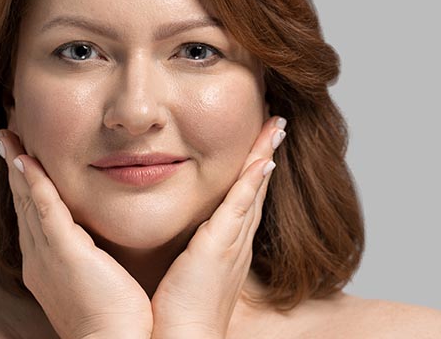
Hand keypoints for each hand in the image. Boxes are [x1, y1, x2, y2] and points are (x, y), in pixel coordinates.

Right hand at [0, 129, 152, 338]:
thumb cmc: (114, 323)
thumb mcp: (98, 283)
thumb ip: (95, 259)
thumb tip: (102, 247)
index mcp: (46, 266)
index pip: (32, 216)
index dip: (25, 186)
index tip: (21, 159)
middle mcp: (39, 259)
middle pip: (22, 203)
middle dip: (14, 168)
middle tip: (5, 138)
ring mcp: (49, 255)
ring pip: (28, 200)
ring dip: (18, 165)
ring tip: (8, 136)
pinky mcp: (66, 253)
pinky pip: (45, 209)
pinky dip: (34, 182)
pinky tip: (25, 159)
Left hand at [150, 115, 284, 338]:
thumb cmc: (171, 315)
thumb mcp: (178, 272)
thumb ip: (176, 250)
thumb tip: (163, 235)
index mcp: (223, 248)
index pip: (240, 200)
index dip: (251, 171)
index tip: (257, 143)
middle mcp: (234, 243)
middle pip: (255, 189)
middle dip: (266, 154)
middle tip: (276, 123)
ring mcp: (231, 243)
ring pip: (254, 189)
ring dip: (265, 155)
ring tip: (277, 126)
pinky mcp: (221, 246)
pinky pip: (243, 205)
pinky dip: (254, 180)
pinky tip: (264, 156)